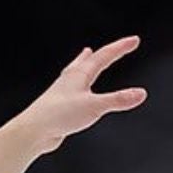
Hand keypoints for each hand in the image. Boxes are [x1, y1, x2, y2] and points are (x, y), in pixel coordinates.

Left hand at [15, 35, 147, 155]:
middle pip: (88, 61)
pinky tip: (74, 91)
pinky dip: (77, 84)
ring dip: (84, 63)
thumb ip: (117, 100)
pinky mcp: (58, 107)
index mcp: (79, 75)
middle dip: (104, 53)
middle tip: (113, 47)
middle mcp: (69, 80)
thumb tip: (140, 94)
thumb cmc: (57, 115)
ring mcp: (62, 93)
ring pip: (76, 72)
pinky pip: (71, 90)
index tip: (134, 40)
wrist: (32, 131)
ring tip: (85, 57)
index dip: (120, 48)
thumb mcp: (94, 107)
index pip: (104, 56)